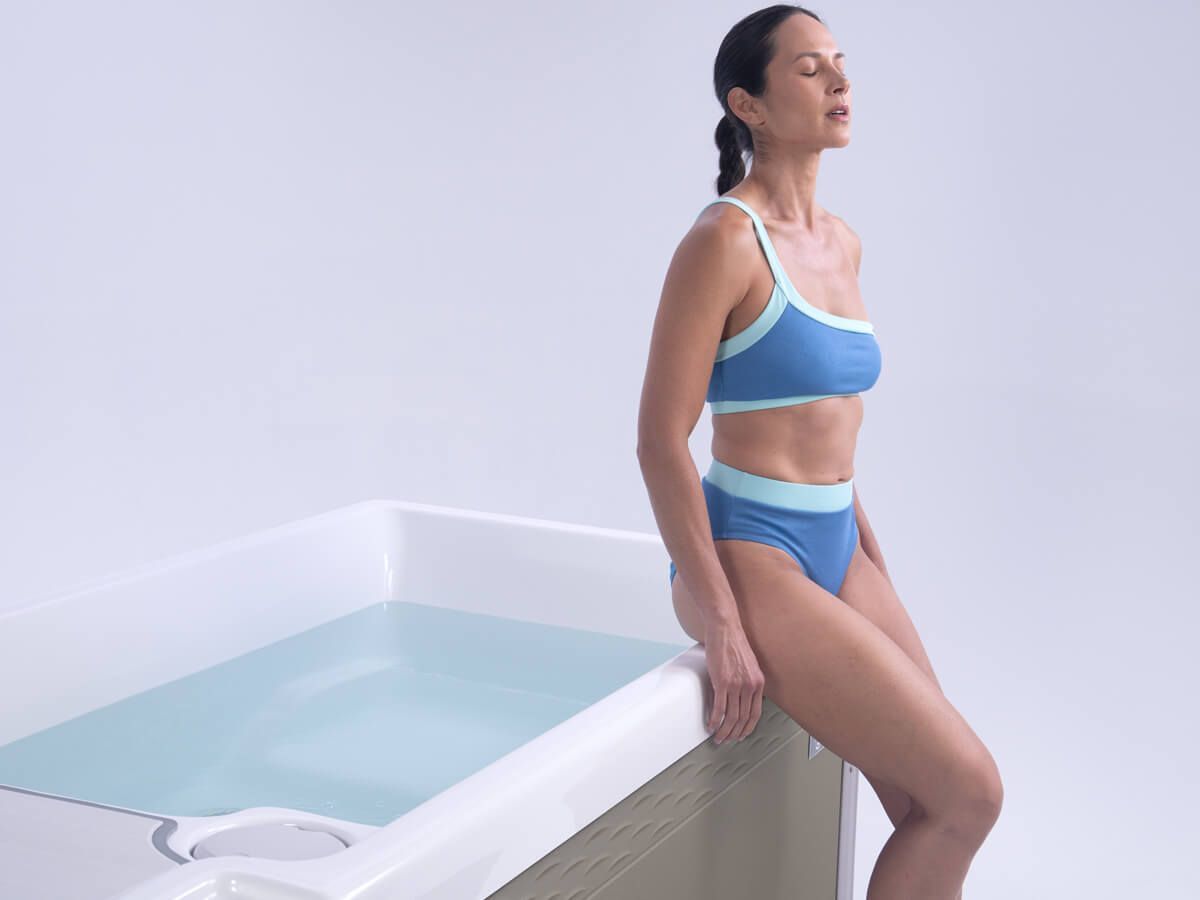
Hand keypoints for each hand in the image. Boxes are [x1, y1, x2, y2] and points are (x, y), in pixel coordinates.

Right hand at [703, 620, 764, 744]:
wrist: (725, 628)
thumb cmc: (733, 643)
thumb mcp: (747, 665)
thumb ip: (746, 681)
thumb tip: (739, 697)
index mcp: (758, 683)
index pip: (755, 713)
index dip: (747, 727)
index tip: (741, 734)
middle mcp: (749, 686)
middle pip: (742, 718)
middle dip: (734, 733)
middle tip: (726, 739)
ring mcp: (736, 685)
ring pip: (731, 717)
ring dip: (724, 731)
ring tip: (718, 736)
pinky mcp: (722, 682)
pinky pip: (719, 708)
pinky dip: (715, 720)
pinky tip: (711, 725)